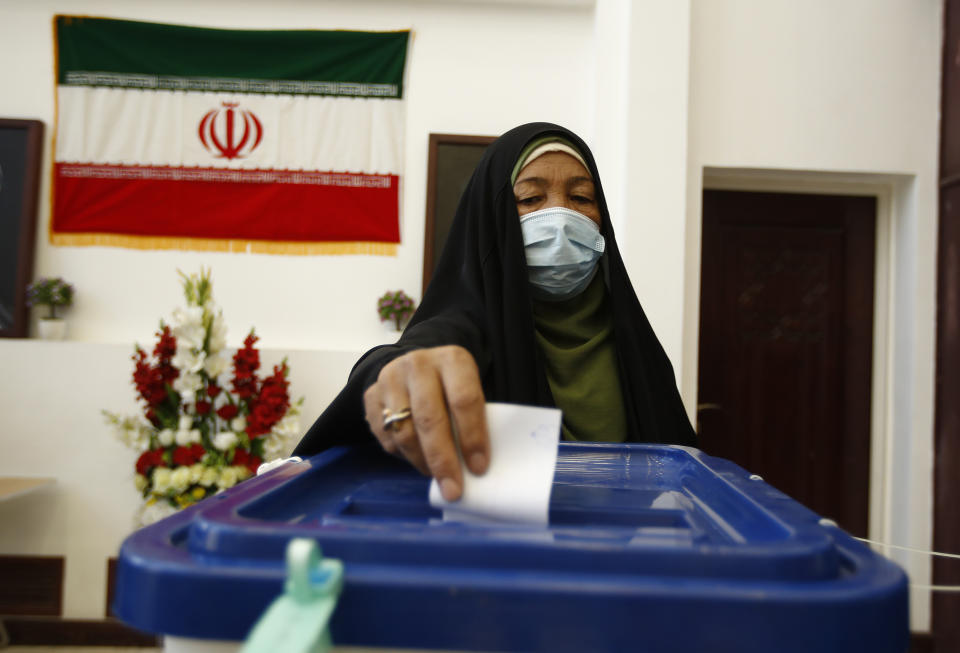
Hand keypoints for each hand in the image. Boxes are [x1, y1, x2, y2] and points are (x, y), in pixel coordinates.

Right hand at [363, 345, 488, 501]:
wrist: (418, 367)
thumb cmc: (453, 387)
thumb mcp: (471, 390)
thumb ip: (475, 419)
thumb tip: (474, 468)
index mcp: (452, 359)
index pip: (464, 400)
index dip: (472, 437)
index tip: (478, 468)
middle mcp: (418, 364)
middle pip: (429, 419)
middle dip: (442, 460)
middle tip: (452, 489)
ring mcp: (390, 378)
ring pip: (404, 432)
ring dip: (421, 462)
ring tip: (436, 475)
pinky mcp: (370, 395)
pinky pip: (386, 437)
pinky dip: (402, 456)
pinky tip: (417, 457)